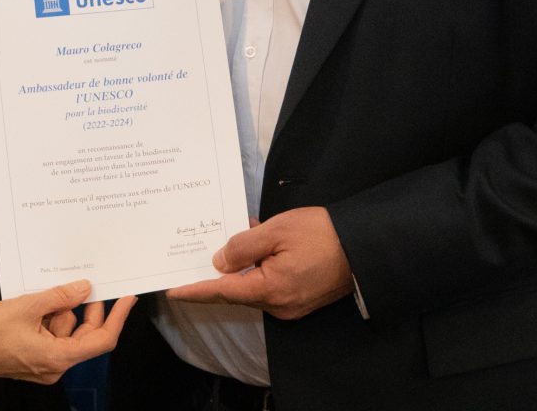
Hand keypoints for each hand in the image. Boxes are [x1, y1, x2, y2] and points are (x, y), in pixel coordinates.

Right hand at [0, 283, 134, 385]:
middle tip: (82, 285)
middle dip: (83, 310)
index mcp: (57, 358)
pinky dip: (50, 320)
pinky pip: (52, 337)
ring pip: (67, 334)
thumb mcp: (29, 306)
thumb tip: (86, 288)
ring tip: (41, 298)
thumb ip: (61, 296)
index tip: (128, 298)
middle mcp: (55, 367)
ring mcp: (43, 365)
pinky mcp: (33, 359)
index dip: (117, 318)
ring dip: (60, 313)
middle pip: (84, 336)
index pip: (101, 340)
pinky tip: (37, 305)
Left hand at [164, 207, 352, 319]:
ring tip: (223, 246)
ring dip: (238, 272)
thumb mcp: (277, 231)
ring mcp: (291, 306)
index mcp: (269, 289)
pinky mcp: (301, 300)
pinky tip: (254, 251)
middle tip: (192, 259)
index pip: (222, 291)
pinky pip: (269, 287)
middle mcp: (278, 305)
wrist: (364, 246)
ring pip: (253, 289)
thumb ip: (244, 247)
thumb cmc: (321, 233)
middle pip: (236, 292)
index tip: (172, 290)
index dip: (195, 290)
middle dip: (215, 277)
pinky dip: (257, 272)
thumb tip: (219, 263)